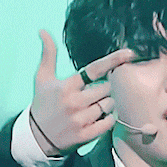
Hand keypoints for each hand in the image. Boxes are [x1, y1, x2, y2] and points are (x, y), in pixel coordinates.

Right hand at [30, 30, 135, 155]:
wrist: (36, 136)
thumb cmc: (42, 104)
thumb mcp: (42, 78)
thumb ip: (48, 55)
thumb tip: (43, 30)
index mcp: (66, 86)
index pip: (94, 69)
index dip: (113, 60)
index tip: (129, 53)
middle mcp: (74, 102)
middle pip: (106, 88)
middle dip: (104, 90)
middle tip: (94, 94)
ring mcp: (80, 119)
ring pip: (109, 105)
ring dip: (106, 105)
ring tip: (93, 107)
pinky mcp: (85, 135)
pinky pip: (108, 122)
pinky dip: (107, 119)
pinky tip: (98, 118)